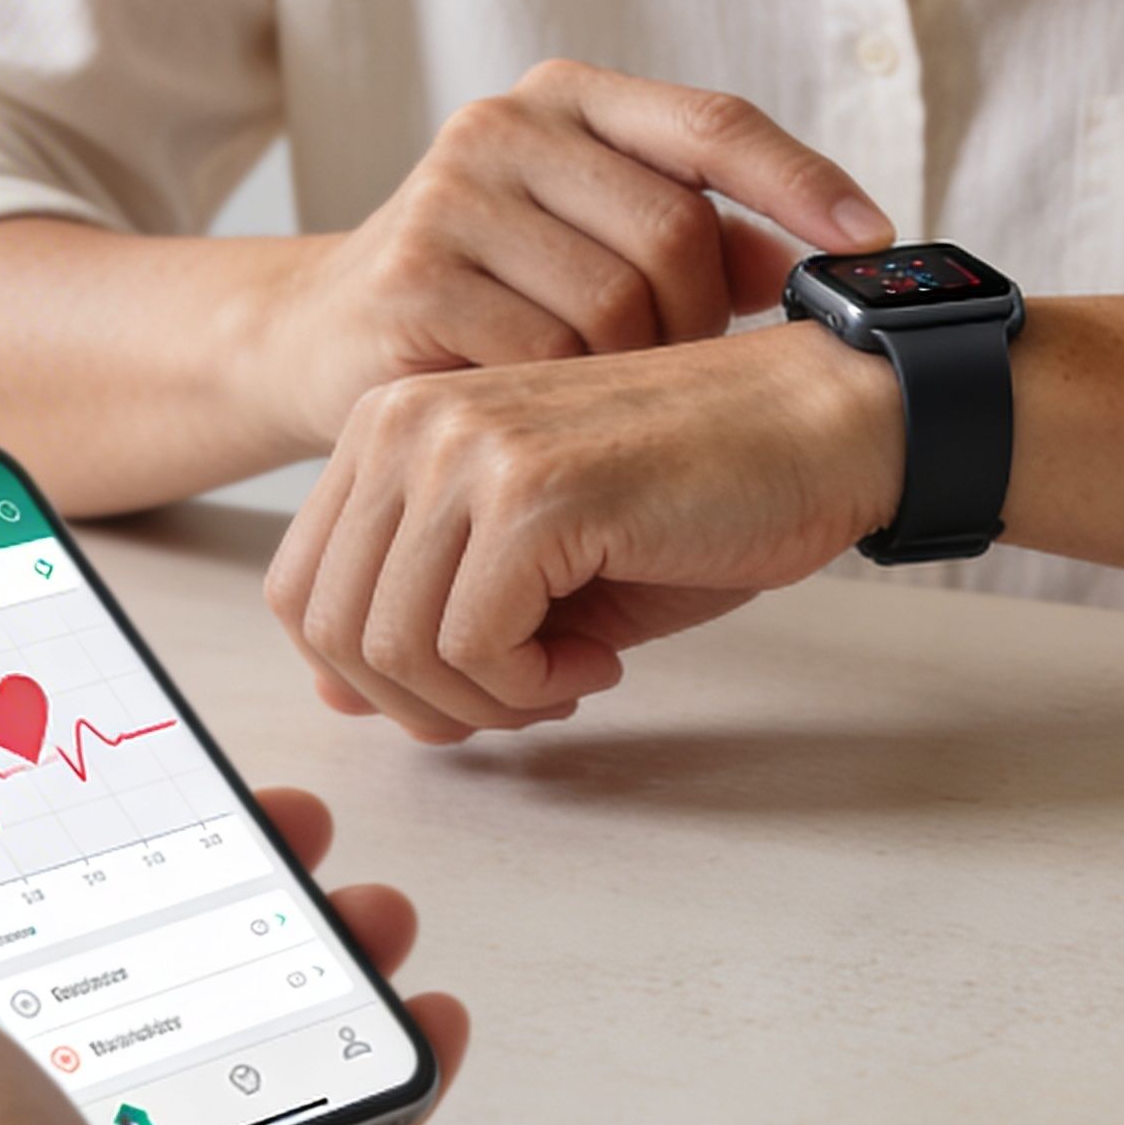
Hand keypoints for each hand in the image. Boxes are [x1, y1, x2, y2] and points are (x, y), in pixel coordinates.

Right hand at [244, 61, 893, 448]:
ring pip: (618, 302)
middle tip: (687, 374)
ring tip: (612, 401)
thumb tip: (818, 248)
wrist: (321, 340)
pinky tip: (555, 421)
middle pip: (675, 228)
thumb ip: (698, 237)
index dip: (803, 181)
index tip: (874, 238)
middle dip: (701, 319)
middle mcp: (504, 126)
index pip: (713, 123)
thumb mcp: (594, 248)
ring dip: (637, 372)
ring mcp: (450, 197)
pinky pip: (547, 357)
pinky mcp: (412, 279)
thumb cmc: (491, 300)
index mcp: (566, 100)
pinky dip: (572, 404)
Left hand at [265, 323, 903, 741]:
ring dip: (486, 702)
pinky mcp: (533, 492)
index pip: (300, 592)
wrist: (823, 428)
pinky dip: (533, 687)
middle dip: (425, 703)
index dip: (376, 678)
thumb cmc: (695, 495)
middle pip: (329, 629)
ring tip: (570, 675)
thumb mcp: (532, 569)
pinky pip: (474, 647)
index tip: (479, 681)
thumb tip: (335, 693)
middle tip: (526, 697)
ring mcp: (465, 448)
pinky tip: (600, 659)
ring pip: (393, 647)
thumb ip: (427, 616)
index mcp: (391, 425)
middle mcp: (408, 421)